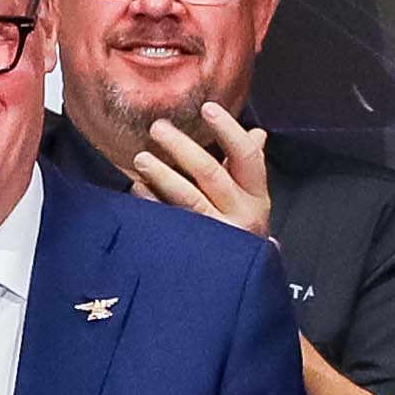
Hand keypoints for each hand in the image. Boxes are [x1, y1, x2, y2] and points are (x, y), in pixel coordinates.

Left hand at [124, 103, 275, 238]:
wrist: (241, 285)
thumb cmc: (243, 235)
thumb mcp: (253, 202)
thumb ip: (248, 168)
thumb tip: (257, 133)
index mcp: (257, 196)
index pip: (246, 156)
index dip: (227, 130)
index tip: (207, 108)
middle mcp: (241, 214)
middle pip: (210, 173)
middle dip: (182, 147)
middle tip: (157, 128)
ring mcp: (217, 234)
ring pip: (188, 198)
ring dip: (162, 174)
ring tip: (141, 158)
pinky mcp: (195, 251)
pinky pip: (170, 222)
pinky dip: (151, 204)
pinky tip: (137, 189)